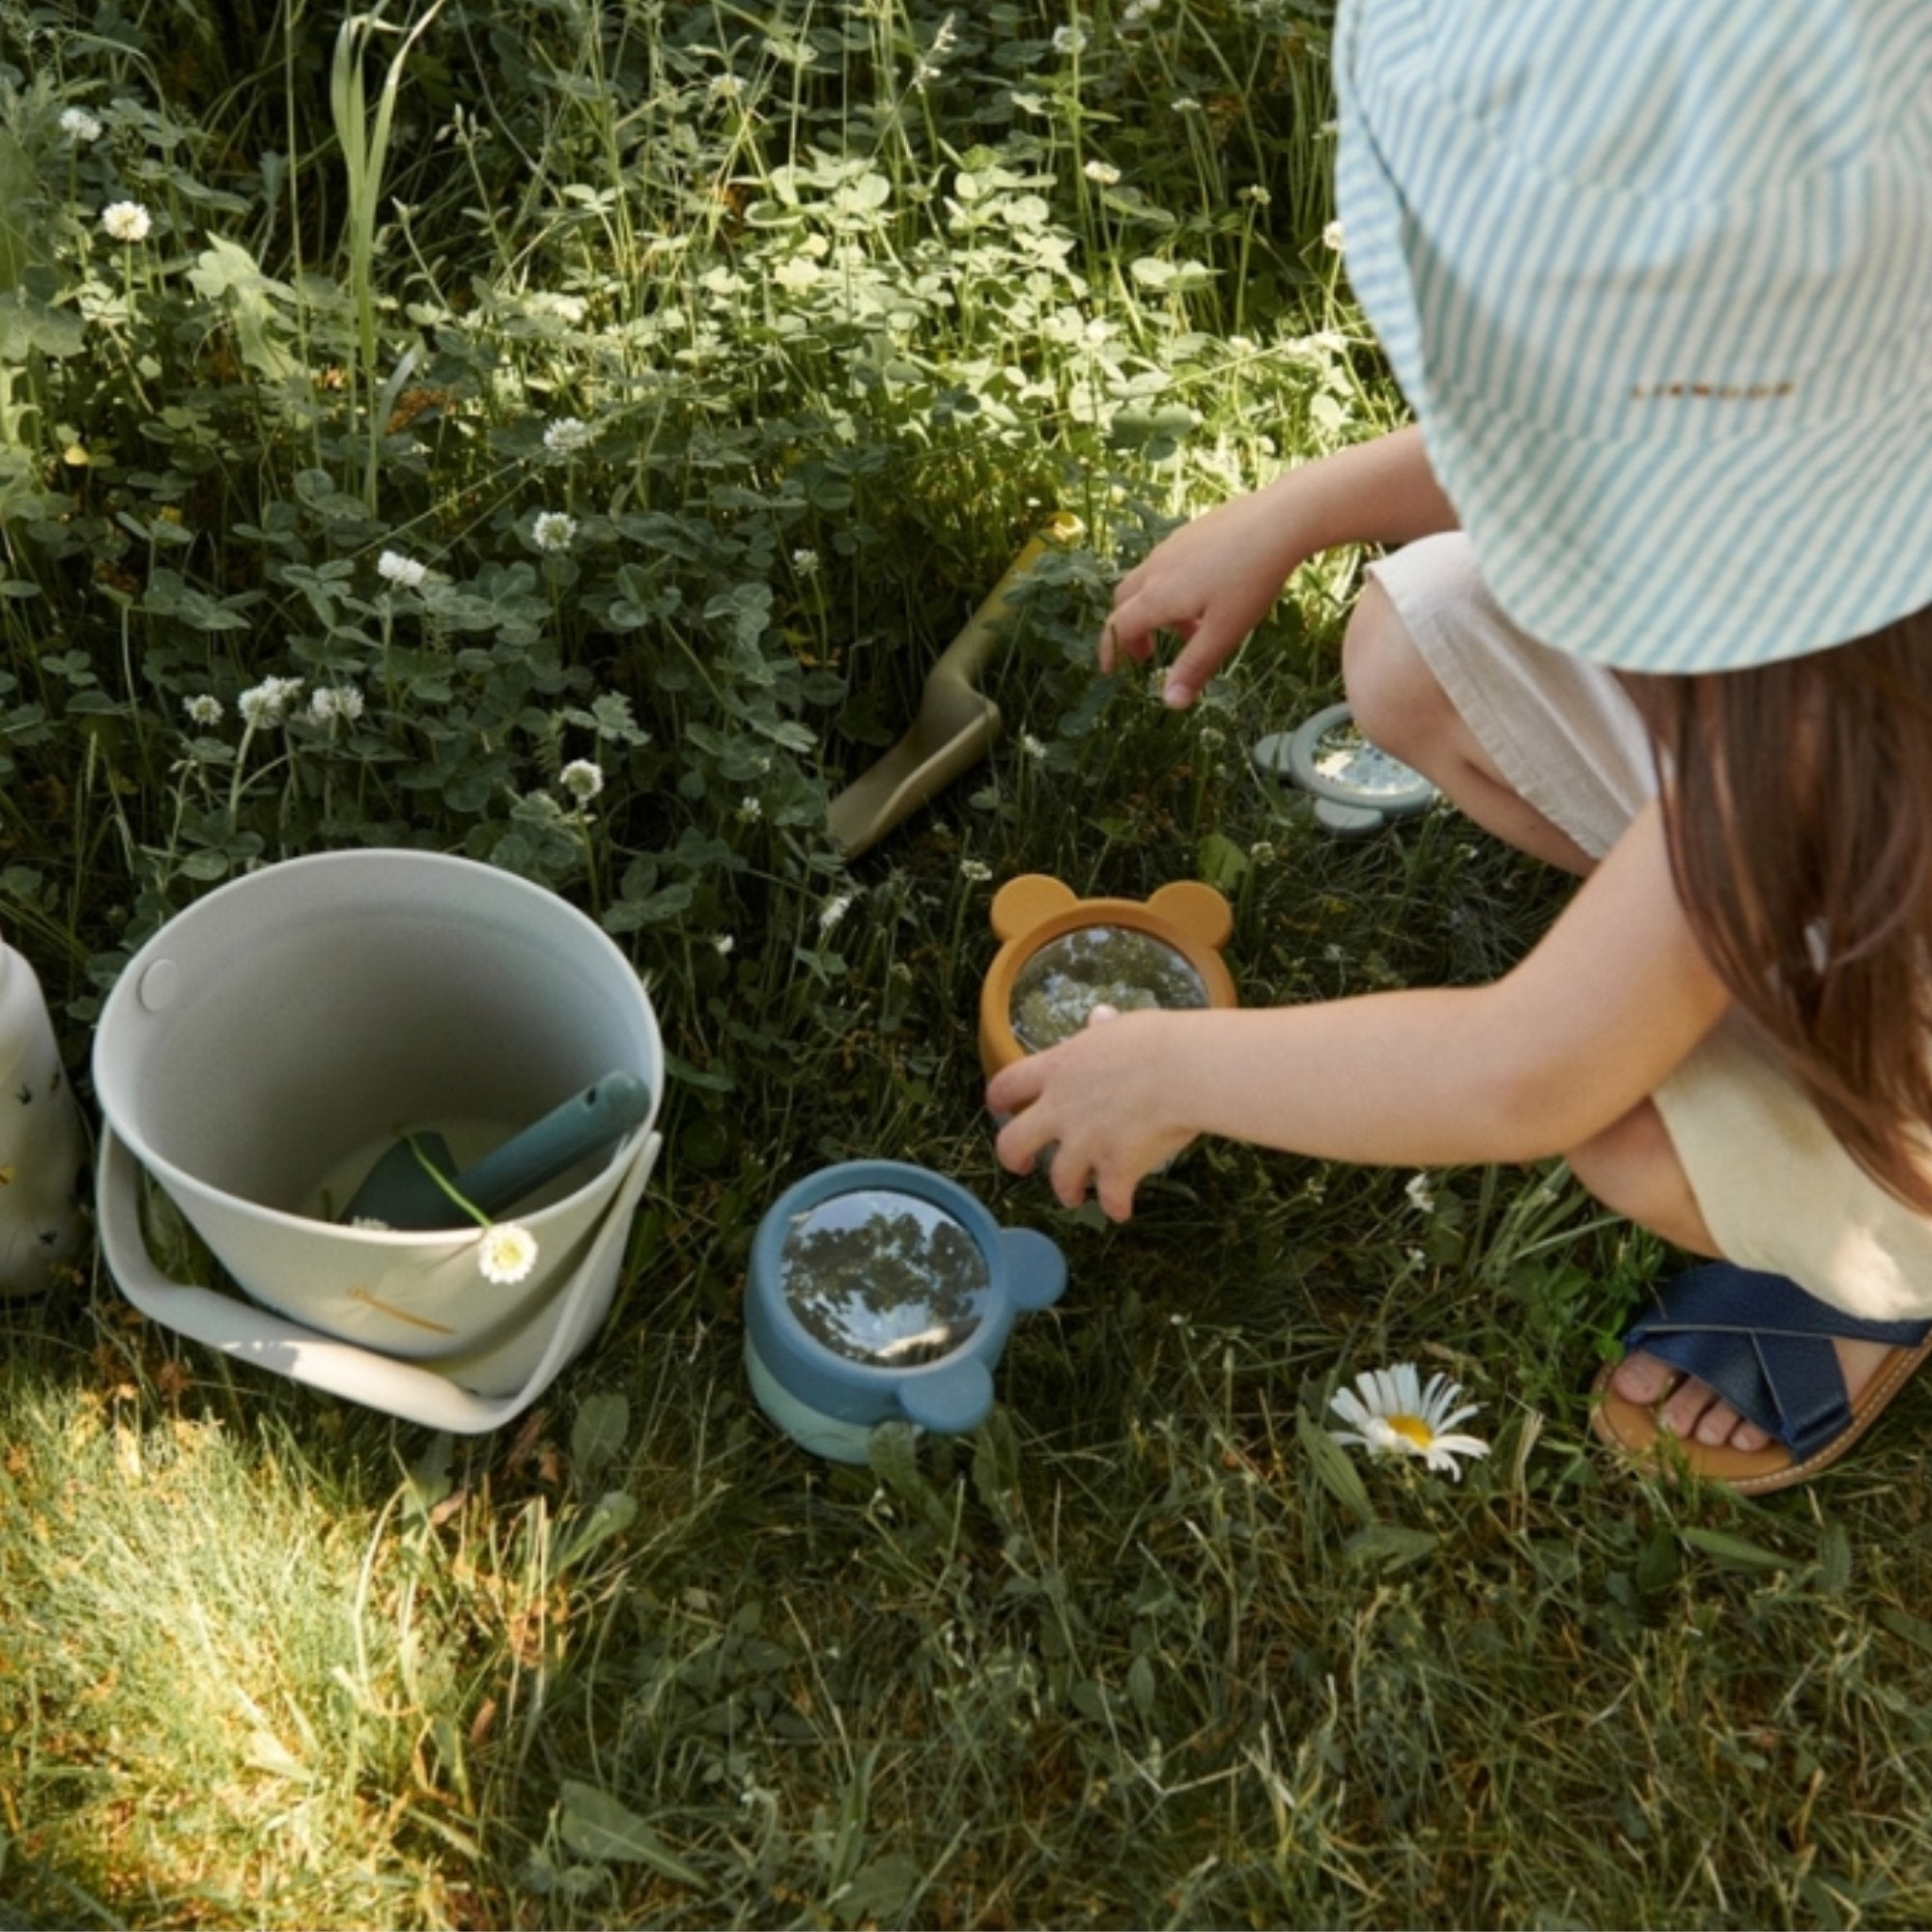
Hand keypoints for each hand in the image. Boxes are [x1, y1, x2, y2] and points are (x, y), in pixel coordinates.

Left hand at [987, 1008, 1195, 1220]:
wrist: (1184, 1070)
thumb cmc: (1156, 1041)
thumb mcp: (1119, 1029)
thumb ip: (1102, 1030)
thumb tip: (1099, 1017)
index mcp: (1057, 1070)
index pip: (1007, 1084)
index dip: (998, 1098)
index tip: (998, 1107)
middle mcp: (1061, 1110)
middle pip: (1012, 1143)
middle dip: (1013, 1158)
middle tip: (1022, 1164)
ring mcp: (1086, 1144)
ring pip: (1060, 1180)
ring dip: (1068, 1190)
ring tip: (1076, 1195)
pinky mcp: (1117, 1169)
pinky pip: (1111, 1199)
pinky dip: (1116, 1208)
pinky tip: (1122, 1211)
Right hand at [1101, 483, 1306, 709]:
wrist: (1280, 519)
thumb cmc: (1251, 580)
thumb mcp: (1224, 632)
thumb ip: (1194, 667)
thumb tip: (1170, 703)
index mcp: (1158, 596)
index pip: (1118, 626)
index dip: (1111, 650)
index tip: (1111, 670)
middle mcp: (1157, 568)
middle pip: (1125, 601)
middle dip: (1131, 631)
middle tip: (1149, 655)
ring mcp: (1173, 545)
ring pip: (1147, 582)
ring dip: (1156, 611)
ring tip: (1190, 630)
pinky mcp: (1192, 531)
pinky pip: (1167, 564)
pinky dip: (1172, 589)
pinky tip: (1207, 594)